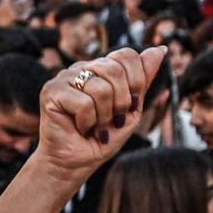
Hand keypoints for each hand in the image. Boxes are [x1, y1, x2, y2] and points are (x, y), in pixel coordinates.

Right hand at [33, 46, 166, 183]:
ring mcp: (64, 78)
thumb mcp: (131, 109)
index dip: (136, 81)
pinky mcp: (51, 92)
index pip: (126, 55)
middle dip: (120, 101)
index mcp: (100, 68)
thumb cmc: (101, 138)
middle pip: (114, 69)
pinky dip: (87, 122)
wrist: (76, 163)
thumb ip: (142, 81)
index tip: (129, 105)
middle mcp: (81, 68)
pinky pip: (83, 103)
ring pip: (99, 88)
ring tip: (94, 126)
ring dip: (103, 116)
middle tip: (111, 119)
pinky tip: (79, 127)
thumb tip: (160, 50)